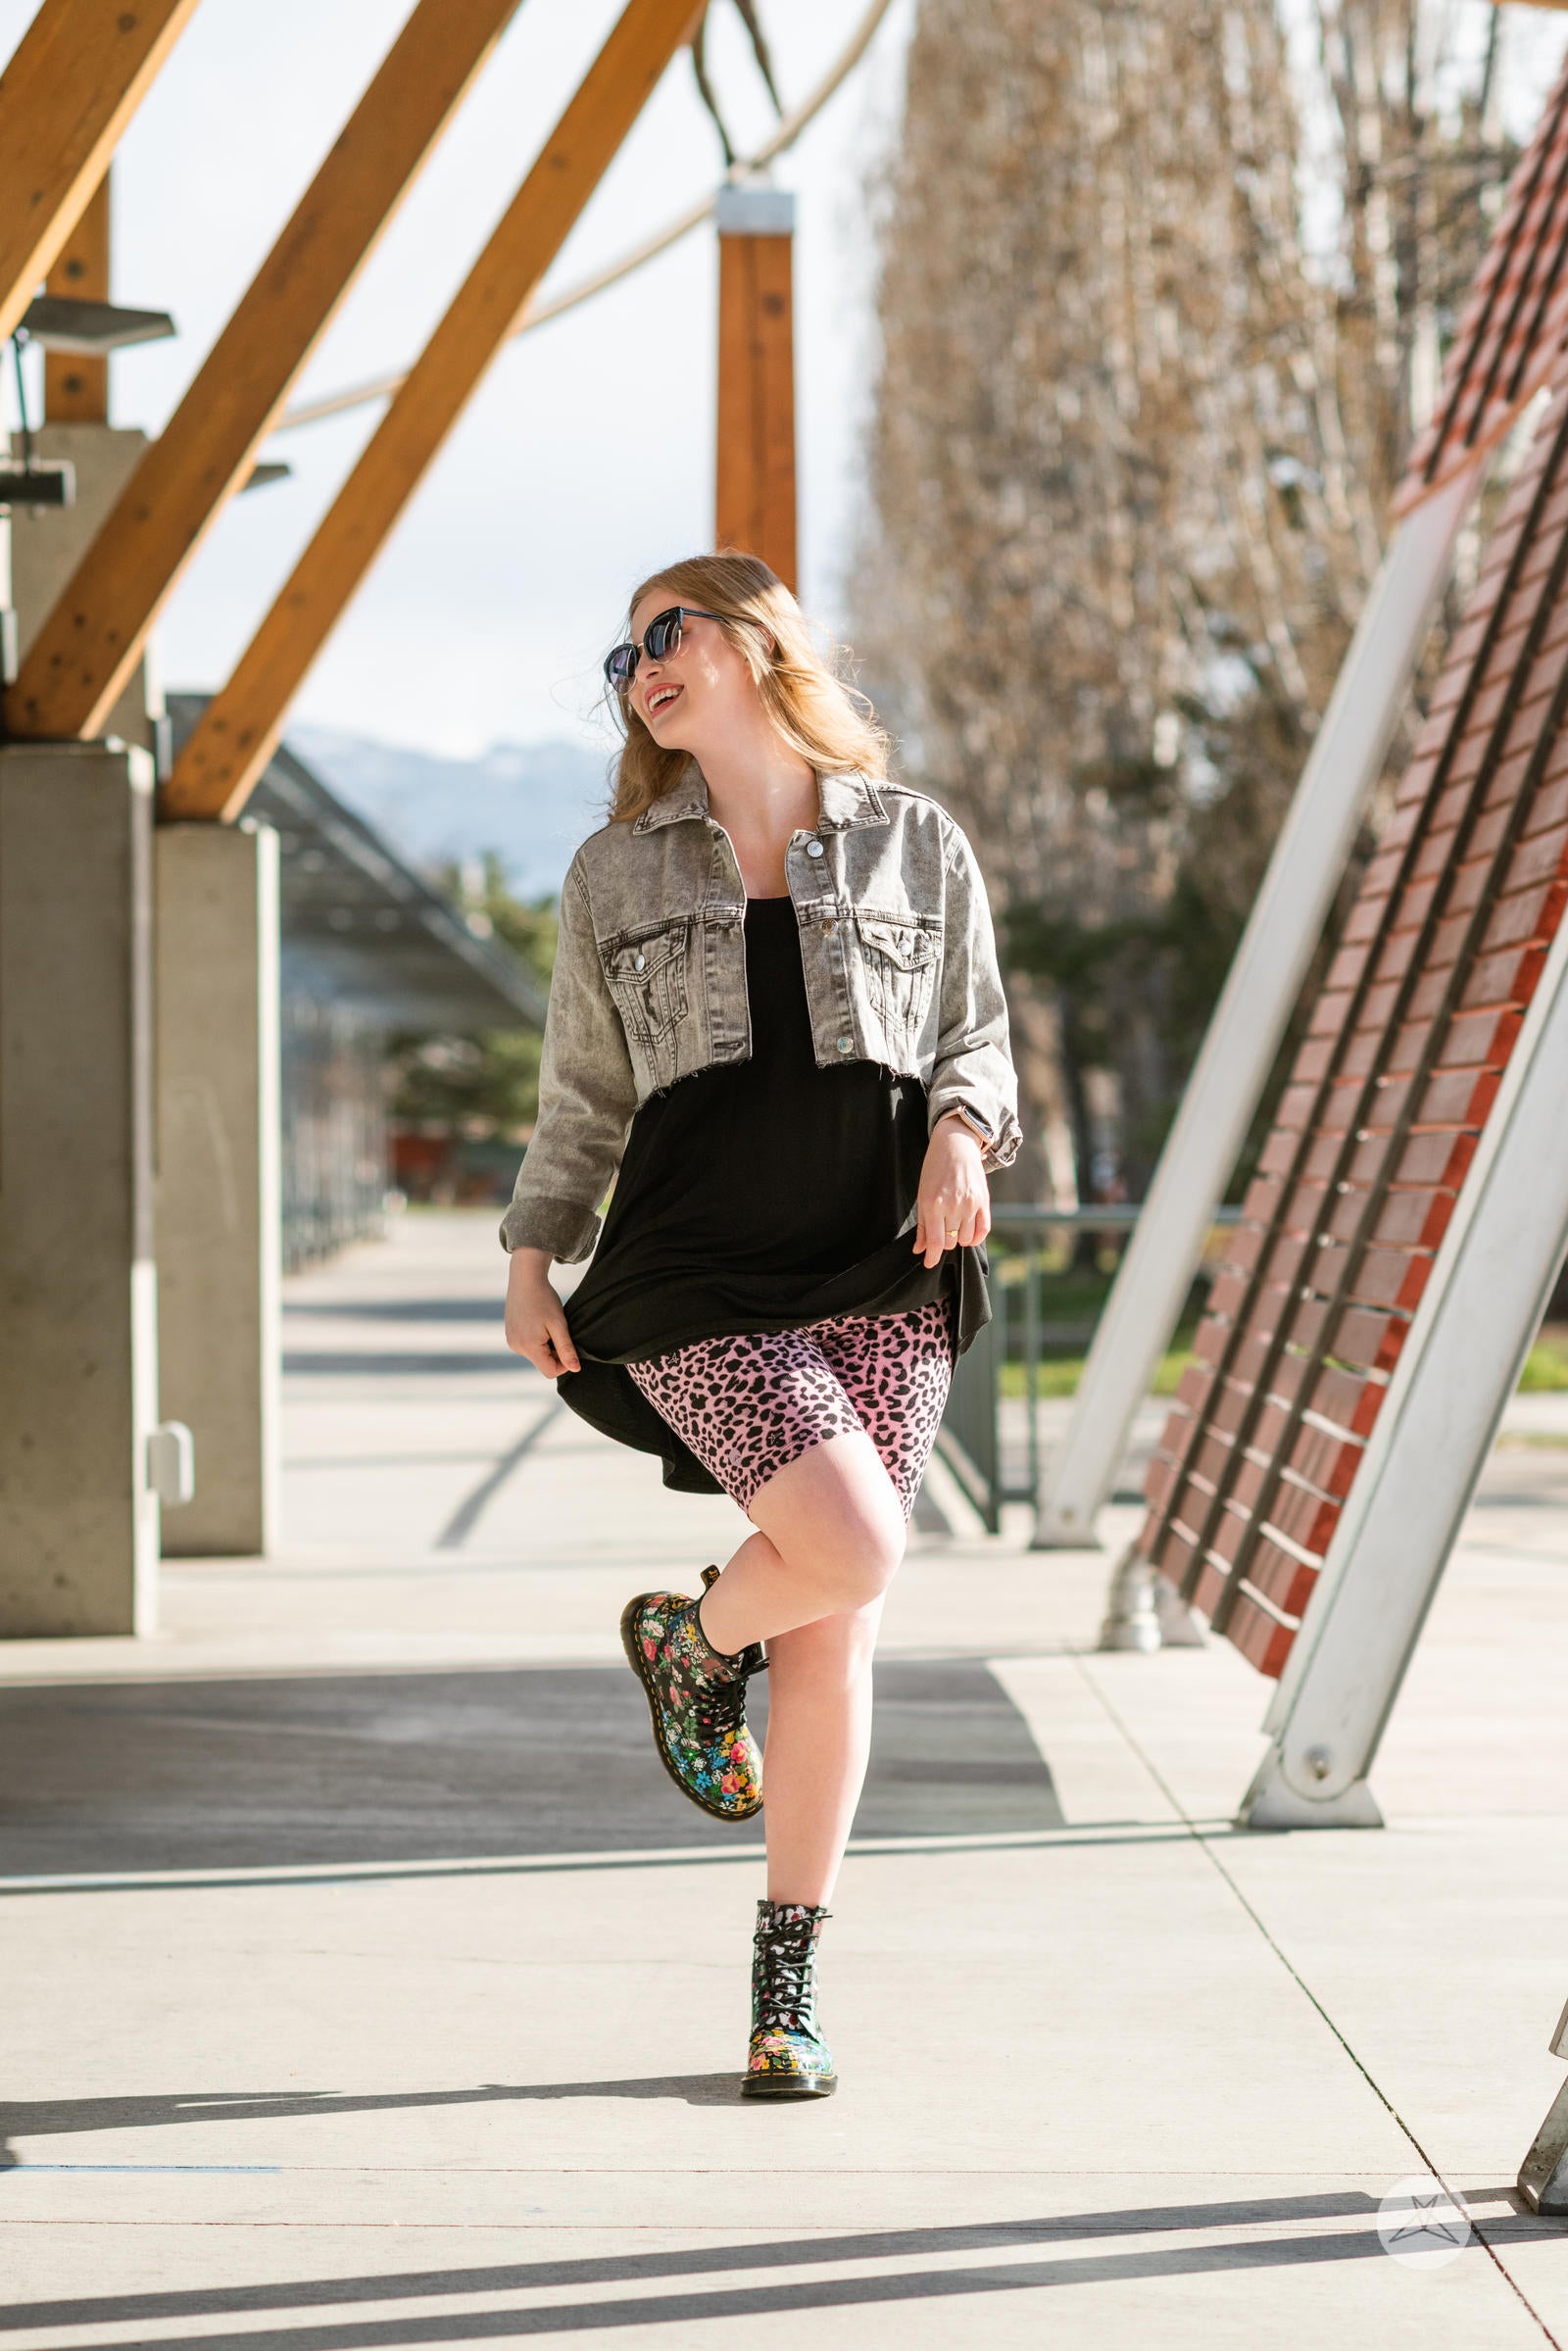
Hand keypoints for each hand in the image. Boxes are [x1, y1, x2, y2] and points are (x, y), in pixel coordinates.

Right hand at [504, 1247, 581, 1377]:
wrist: (525, 1278)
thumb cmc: (544, 1299)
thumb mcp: (559, 1324)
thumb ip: (566, 1349)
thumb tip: (575, 1369)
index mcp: (529, 1347)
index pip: (550, 1371)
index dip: (564, 1363)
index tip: (569, 1345)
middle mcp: (516, 1347)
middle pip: (542, 1363)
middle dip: (555, 1353)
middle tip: (559, 1331)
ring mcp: (511, 1341)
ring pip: (536, 1355)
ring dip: (546, 1346)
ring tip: (548, 1325)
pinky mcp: (510, 1335)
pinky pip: (528, 1346)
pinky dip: (537, 1340)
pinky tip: (539, 1323)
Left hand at [913, 1113, 990, 1268]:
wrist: (955, 1145)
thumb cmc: (934, 1169)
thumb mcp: (922, 1195)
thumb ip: (923, 1225)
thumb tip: (920, 1249)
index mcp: (933, 1204)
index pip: (934, 1241)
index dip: (931, 1257)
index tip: (928, 1263)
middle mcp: (953, 1205)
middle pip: (949, 1241)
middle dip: (943, 1241)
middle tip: (940, 1230)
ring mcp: (970, 1204)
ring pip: (965, 1238)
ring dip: (958, 1238)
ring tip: (953, 1226)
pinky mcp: (984, 1201)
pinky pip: (983, 1230)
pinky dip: (976, 1237)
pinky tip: (968, 1234)